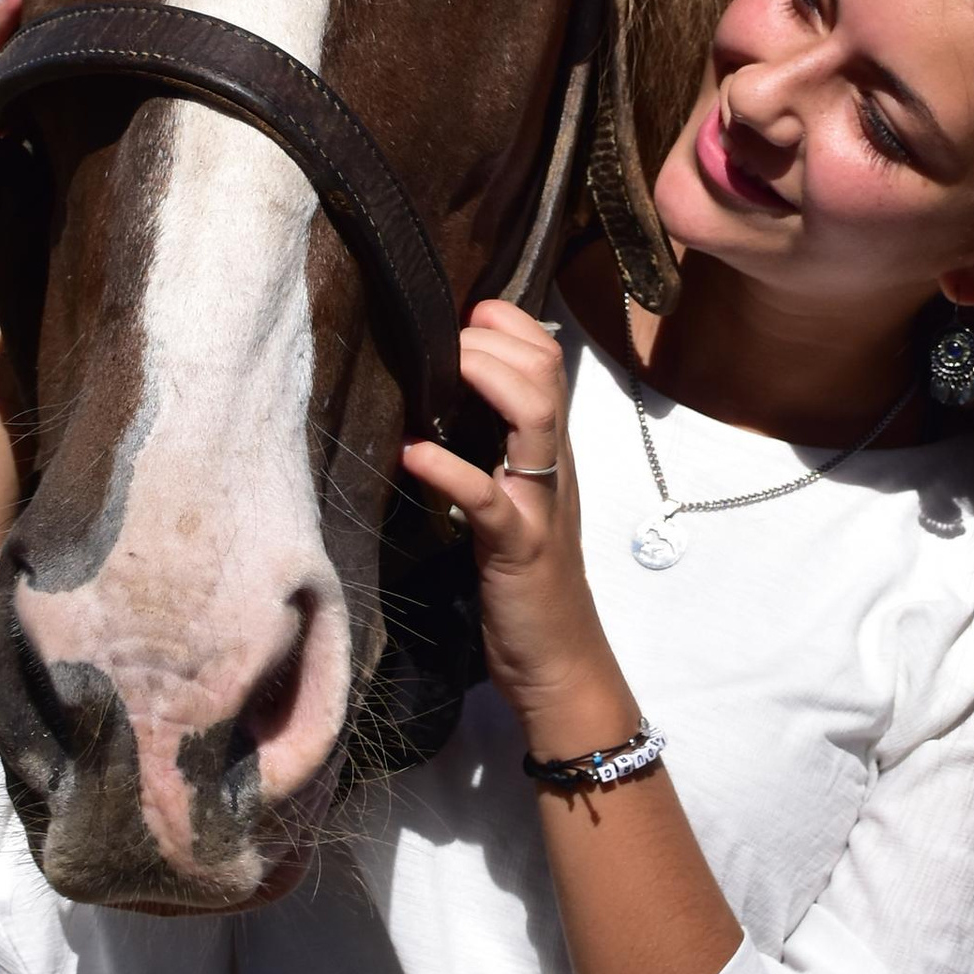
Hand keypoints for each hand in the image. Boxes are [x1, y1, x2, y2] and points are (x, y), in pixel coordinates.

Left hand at [400, 304, 634, 746]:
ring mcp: (538, 505)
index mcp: (550, 453)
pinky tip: (414, 454)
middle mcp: (552, 468)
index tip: (468, 310)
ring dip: (488, 380)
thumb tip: (448, 402)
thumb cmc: (528, 583)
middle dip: (497, 339)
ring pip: (535, 419)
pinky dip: (450, 473)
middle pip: (545, 376)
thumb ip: (497, 454)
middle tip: (451, 334)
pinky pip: (487, 501)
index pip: (549, 364)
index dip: (512, 324)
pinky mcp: (516, 550)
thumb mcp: (515, 503)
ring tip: (445, 366)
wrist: (559, 663)